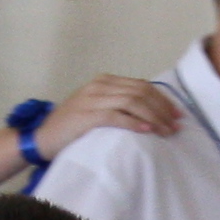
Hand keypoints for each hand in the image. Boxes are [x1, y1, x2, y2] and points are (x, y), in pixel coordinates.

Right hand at [37, 73, 185, 153]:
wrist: (42, 138)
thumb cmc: (72, 127)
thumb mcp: (97, 109)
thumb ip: (119, 105)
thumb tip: (150, 112)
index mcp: (104, 81)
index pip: (142, 85)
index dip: (163, 99)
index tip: (177, 114)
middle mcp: (99, 86)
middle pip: (141, 92)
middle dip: (163, 108)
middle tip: (176, 125)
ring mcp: (92, 99)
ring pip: (132, 102)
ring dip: (154, 117)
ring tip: (166, 131)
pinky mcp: (86, 116)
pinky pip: (115, 116)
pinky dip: (134, 123)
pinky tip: (146, 131)